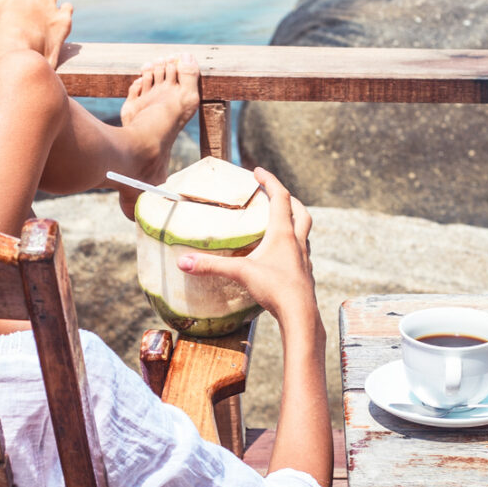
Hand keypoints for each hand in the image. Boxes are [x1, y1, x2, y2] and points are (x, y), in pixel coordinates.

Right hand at [176, 169, 319, 329]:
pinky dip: (293, 246)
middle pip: (299, 211)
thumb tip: (183, 261)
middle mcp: (296, 242)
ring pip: (303, 231)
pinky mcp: (304, 274)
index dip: (270, 181)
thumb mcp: (240, 273)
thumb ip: (211, 266)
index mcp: (282, 234)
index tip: (257, 171)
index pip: (280, 197)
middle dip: (288, 198)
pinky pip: (301, 252)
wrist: (300, 315)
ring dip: (294, 221)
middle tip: (274, 194)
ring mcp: (303, 258)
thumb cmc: (275, 289)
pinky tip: (282, 256)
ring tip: (279, 222)